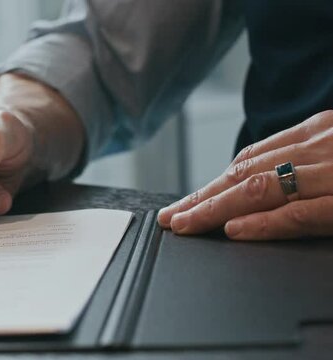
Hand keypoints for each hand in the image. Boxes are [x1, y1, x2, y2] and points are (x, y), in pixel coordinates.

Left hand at [158, 110, 332, 239]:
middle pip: (246, 173)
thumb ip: (314, 163)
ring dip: (215, 209)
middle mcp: (320, 146)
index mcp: (320, 132)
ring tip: (183, 225)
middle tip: (169, 216)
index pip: (254, 157)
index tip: (190, 200)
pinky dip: (264, 222)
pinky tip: (233, 231)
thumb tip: (281, 180)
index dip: (217, 182)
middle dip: (202, 197)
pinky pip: (300, 212)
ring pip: (260, 190)